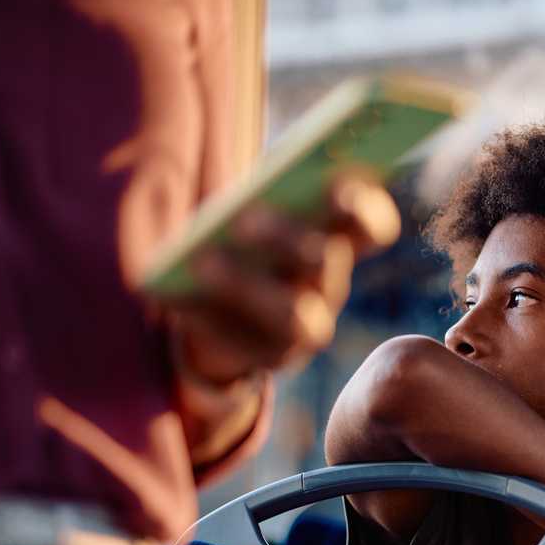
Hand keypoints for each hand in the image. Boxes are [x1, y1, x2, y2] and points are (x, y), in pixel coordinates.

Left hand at [162, 173, 398, 385]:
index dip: (364, 207)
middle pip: (324, 261)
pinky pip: (242, 341)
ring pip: (291, 313)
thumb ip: (268, 197)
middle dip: (286, 238)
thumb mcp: (261, 212)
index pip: (374, 227)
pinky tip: (171, 294)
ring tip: (201, 260)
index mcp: (340, 240)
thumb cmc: (246, 243)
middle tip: (243, 217)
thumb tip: (245, 194)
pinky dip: (205, 315)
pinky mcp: (272, 358)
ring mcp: (309, 327)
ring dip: (245, 285)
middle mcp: (332, 285)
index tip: (337, 186)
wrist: (229, 312)